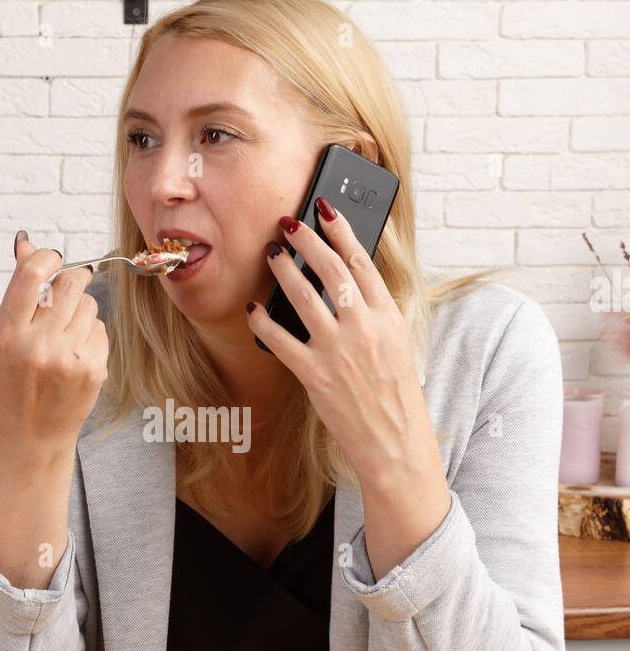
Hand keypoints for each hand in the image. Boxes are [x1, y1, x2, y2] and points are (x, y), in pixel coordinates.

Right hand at [0, 231, 108, 462]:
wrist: (29, 435)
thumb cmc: (13, 382)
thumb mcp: (4, 337)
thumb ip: (19, 291)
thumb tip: (26, 244)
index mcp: (8, 332)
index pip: (31, 274)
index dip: (47, 257)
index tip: (53, 258)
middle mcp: (38, 344)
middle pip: (70, 283)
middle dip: (74, 278)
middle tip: (71, 285)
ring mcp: (68, 358)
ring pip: (89, 305)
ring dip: (80, 311)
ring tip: (64, 335)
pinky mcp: (93, 369)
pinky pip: (101, 329)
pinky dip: (91, 335)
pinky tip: (75, 355)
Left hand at [244, 201, 439, 492]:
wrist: (395, 440)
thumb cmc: (395, 393)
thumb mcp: (396, 344)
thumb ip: (373, 311)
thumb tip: (342, 281)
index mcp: (388, 317)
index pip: (361, 262)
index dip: (341, 231)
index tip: (325, 210)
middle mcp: (364, 328)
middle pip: (330, 270)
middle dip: (306, 241)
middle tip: (287, 223)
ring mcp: (338, 351)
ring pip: (303, 297)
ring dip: (283, 270)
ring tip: (271, 253)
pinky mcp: (314, 375)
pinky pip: (280, 341)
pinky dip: (263, 321)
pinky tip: (253, 309)